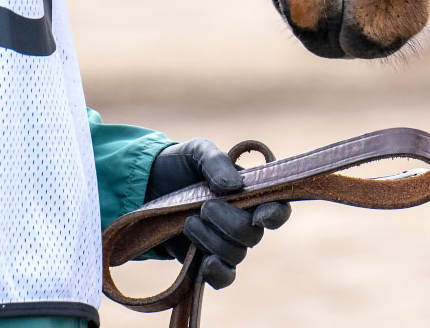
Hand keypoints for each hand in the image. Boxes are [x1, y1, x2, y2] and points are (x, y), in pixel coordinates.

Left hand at [146, 138, 290, 290]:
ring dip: (211, 240)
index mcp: (250, 191)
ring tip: (189, 221)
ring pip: (236, 255)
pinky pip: (224, 278)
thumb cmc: (182, 165)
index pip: (278, 208)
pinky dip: (218, 273)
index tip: (259, 215)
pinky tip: (205, 262)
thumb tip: (235, 186)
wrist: (150, 185)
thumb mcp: (197, 151)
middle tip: (204, 206)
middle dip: (228, 223)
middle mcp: (245, 219)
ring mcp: (227, 242)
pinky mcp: (208, 261)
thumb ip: (216, 162)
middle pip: (253, 235)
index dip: (275, 215)